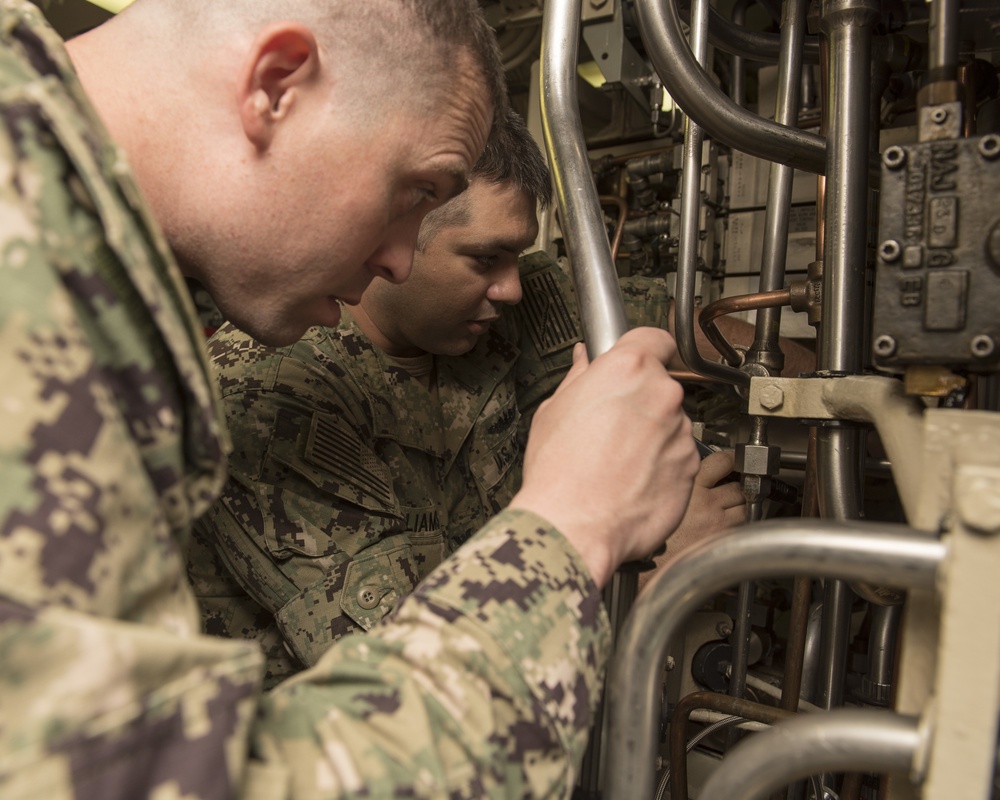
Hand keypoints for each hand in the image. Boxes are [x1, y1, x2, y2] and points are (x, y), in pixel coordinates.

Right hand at [509, 327, 699, 587]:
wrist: (574, 526)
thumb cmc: (558, 472)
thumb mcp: (553, 411)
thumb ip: (579, 378)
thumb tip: (585, 361)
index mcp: (628, 368)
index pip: (655, 338)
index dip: (645, 350)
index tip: (639, 362)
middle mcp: (663, 394)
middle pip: (660, 386)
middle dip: (641, 401)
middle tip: (611, 426)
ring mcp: (682, 432)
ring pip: (671, 424)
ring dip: (653, 436)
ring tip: (618, 462)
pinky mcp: (691, 468)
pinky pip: (679, 458)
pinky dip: (662, 466)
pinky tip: (632, 482)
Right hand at [638, 450, 745, 592]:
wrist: (653, 567)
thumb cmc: (654, 536)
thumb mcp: (662, 499)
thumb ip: (679, 483)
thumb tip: (692, 472)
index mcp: (689, 486)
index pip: (723, 461)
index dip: (730, 460)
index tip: (731, 461)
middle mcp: (707, 502)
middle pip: (738, 485)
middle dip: (736, 487)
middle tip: (729, 490)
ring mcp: (719, 522)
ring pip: (745, 505)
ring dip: (740, 505)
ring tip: (727, 510)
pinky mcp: (724, 539)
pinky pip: (743, 525)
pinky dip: (739, 523)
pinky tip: (725, 526)